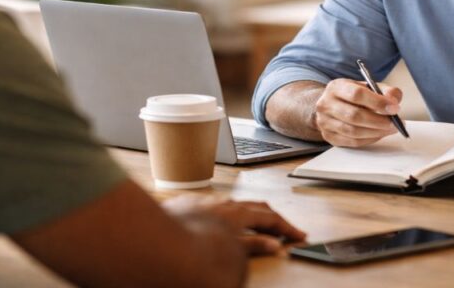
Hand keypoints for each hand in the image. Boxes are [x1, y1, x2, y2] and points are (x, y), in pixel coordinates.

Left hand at [163, 195, 306, 255]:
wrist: (154, 241)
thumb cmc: (191, 249)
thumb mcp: (231, 252)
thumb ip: (254, 246)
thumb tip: (274, 246)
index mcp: (237, 212)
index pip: (270, 218)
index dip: (287, 228)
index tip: (298, 235)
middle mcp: (222, 202)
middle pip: (255, 207)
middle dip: (272, 219)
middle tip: (283, 232)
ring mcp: (203, 201)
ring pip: (233, 205)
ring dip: (248, 216)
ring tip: (254, 229)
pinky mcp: (185, 204)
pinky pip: (212, 206)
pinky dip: (226, 215)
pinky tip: (220, 224)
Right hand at [314, 78, 403, 146]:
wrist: (331, 105)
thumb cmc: (351, 96)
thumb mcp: (367, 87)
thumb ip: (384, 90)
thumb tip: (394, 101)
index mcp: (336, 87)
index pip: (357, 94)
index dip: (378, 102)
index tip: (394, 108)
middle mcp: (326, 104)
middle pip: (354, 116)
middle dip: (379, 121)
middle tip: (395, 123)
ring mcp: (325, 122)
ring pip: (354, 131)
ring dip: (376, 132)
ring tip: (390, 129)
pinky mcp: (329, 136)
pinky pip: (353, 142)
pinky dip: (370, 139)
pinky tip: (379, 134)